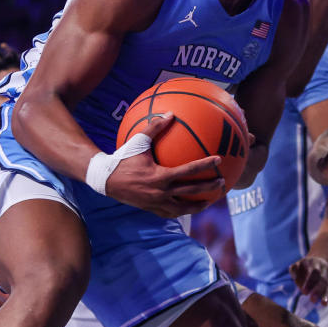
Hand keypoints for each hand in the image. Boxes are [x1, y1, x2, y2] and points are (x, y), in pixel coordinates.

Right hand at [106, 113, 224, 217]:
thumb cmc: (123, 158)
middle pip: (191, 192)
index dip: (205, 165)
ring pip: (182, 208)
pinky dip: (181, 211)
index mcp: (160, 176)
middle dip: (209, 187)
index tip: (218, 160)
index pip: (189, 171)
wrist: (105, 179)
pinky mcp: (151, 209)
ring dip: (198, 205)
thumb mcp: (138, 141)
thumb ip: (155, 127)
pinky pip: (170, 213)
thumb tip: (170, 113)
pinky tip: (187, 207)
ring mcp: (156, 203)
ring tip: (210, 201)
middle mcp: (161, 192)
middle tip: (222, 182)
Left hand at [290, 256, 327, 304]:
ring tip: (324, 304)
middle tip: (312, 300)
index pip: (313, 272)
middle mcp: (325, 268)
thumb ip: (294, 269)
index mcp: (314, 263)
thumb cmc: (304, 267)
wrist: (319, 261)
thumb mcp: (298, 265)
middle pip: (323, 279)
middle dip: (318, 290)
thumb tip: (294, 276)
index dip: (309, 282)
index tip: (304, 292)